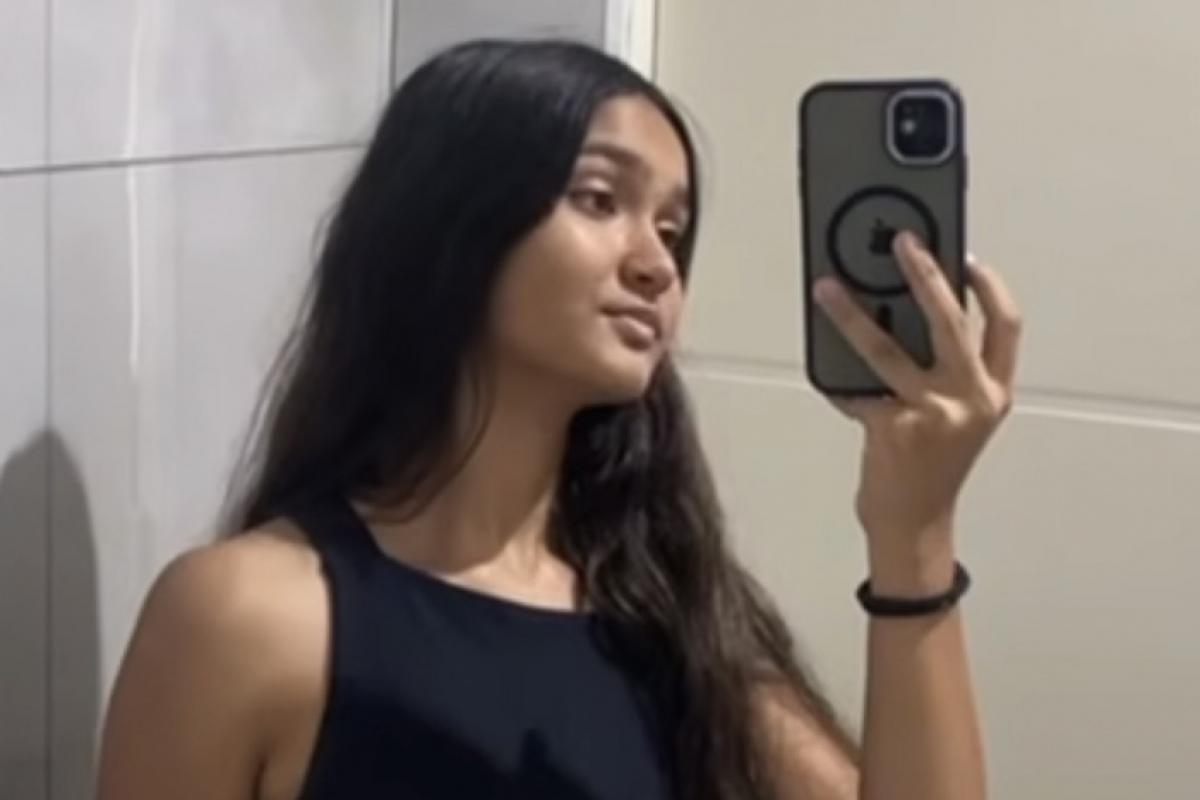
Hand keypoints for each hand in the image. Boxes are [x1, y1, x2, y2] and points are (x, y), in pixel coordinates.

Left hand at [813, 231, 1022, 553]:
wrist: (915, 525)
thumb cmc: (932, 468)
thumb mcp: (956, 418)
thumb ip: (943, 373)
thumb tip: (898, 313)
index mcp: (994, 393)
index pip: (1006, 325)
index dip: (988, 285)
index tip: (964, 256)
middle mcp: (971, 399)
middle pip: (949, 320)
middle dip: (925, 273)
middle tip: (904, 242)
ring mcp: (932, 414)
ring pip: (885, 348)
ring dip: (851, 315)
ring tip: (827, 288)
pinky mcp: (893, 429)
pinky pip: (853, 390)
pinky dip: (835, 379)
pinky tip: (822, 370)